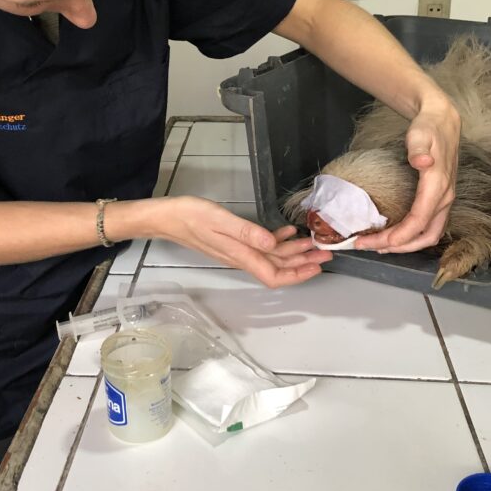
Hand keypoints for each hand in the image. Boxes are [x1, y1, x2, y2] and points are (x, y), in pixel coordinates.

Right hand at [149, 196, 332, 287]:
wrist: (166, 217)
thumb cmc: (190, 216)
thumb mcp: (220, 220)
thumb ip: (248, 233)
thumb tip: (274, 244)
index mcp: (240, 255)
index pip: (274, 275)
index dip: (298, 274)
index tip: (317, 266)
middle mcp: (241, 257)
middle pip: (277, 267)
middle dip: (303, 262)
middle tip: (325, 252)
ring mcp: (236, 251)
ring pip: (271, 257)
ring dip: (293, 252)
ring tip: (312, 242)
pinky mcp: (233, 242)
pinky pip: (260, 246)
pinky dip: (276, 241)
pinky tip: (285, 232)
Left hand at [355, 100, 460, 253]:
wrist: (442, 121)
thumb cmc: (428, 128)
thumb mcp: (420, 134)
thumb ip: (419, 150)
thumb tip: (423, 162)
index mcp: (439, 186)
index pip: (421, 219)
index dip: (402, 235)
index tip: (380, 243)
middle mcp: (445, 198)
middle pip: (426, 235)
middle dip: (398, 246)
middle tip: (368, 245)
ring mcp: (443, 200)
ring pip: (428, 234)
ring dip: (404, 244)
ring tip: (376, 246)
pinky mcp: (438, 200)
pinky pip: (426, 226)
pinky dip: (409, 236)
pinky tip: (391, 235)